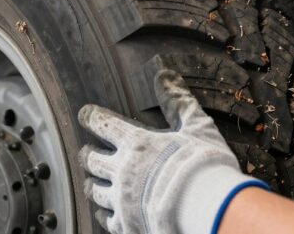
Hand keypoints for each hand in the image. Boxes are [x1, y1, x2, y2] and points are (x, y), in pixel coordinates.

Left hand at [78, 69, 267, 233]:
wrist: (208, 209)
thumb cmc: (205, 167)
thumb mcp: (196, 126)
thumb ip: (177, 100)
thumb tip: (164, 73)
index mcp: (136, 143)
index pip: (101, 124)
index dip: (91, 118)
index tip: (85, 115)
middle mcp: (122, 170)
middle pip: (91, 159)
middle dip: (87, 154)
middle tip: (86, 152)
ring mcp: (122, 199)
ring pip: (94, 189)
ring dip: (92, 183)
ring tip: (92, 181)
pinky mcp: (127, 225)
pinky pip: (105, 218)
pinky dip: (103, 212)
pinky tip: (104, 211)